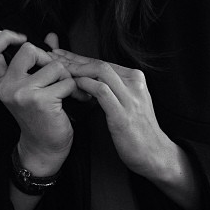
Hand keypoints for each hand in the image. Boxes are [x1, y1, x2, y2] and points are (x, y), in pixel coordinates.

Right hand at [0, 30, 81, 171]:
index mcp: (3, 81)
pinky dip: (74, 90)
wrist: (44, 147)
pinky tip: (72, 100)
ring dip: (66, 77)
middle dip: (50, 59)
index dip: (4, 37)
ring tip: (65, 91)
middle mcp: (8, 86)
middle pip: (29, 49)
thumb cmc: (42, 117)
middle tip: (57, 77)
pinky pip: (66, 81)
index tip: (22, 38)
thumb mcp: (35, 87)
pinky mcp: (40, 100)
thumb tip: (51, 36)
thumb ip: (40, 60)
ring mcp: (22, 93)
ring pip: (54, 66)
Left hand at [50, 49, 174, 178]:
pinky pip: (101, 91)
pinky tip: (72, 85)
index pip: (103, 62)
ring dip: (77, 69)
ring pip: (100, 72)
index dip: (79, 57)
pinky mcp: (123, 114)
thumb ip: (115, 88)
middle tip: (53, 57)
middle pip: (100, 63)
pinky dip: (85, 85)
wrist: (155, 153)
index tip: (61, 55)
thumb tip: (90, 78)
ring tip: (58, 70)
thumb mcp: (130, 102)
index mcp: (136, 78)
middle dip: (74, 59)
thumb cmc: (138, 130)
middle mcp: (134, 83)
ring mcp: (130, 97)